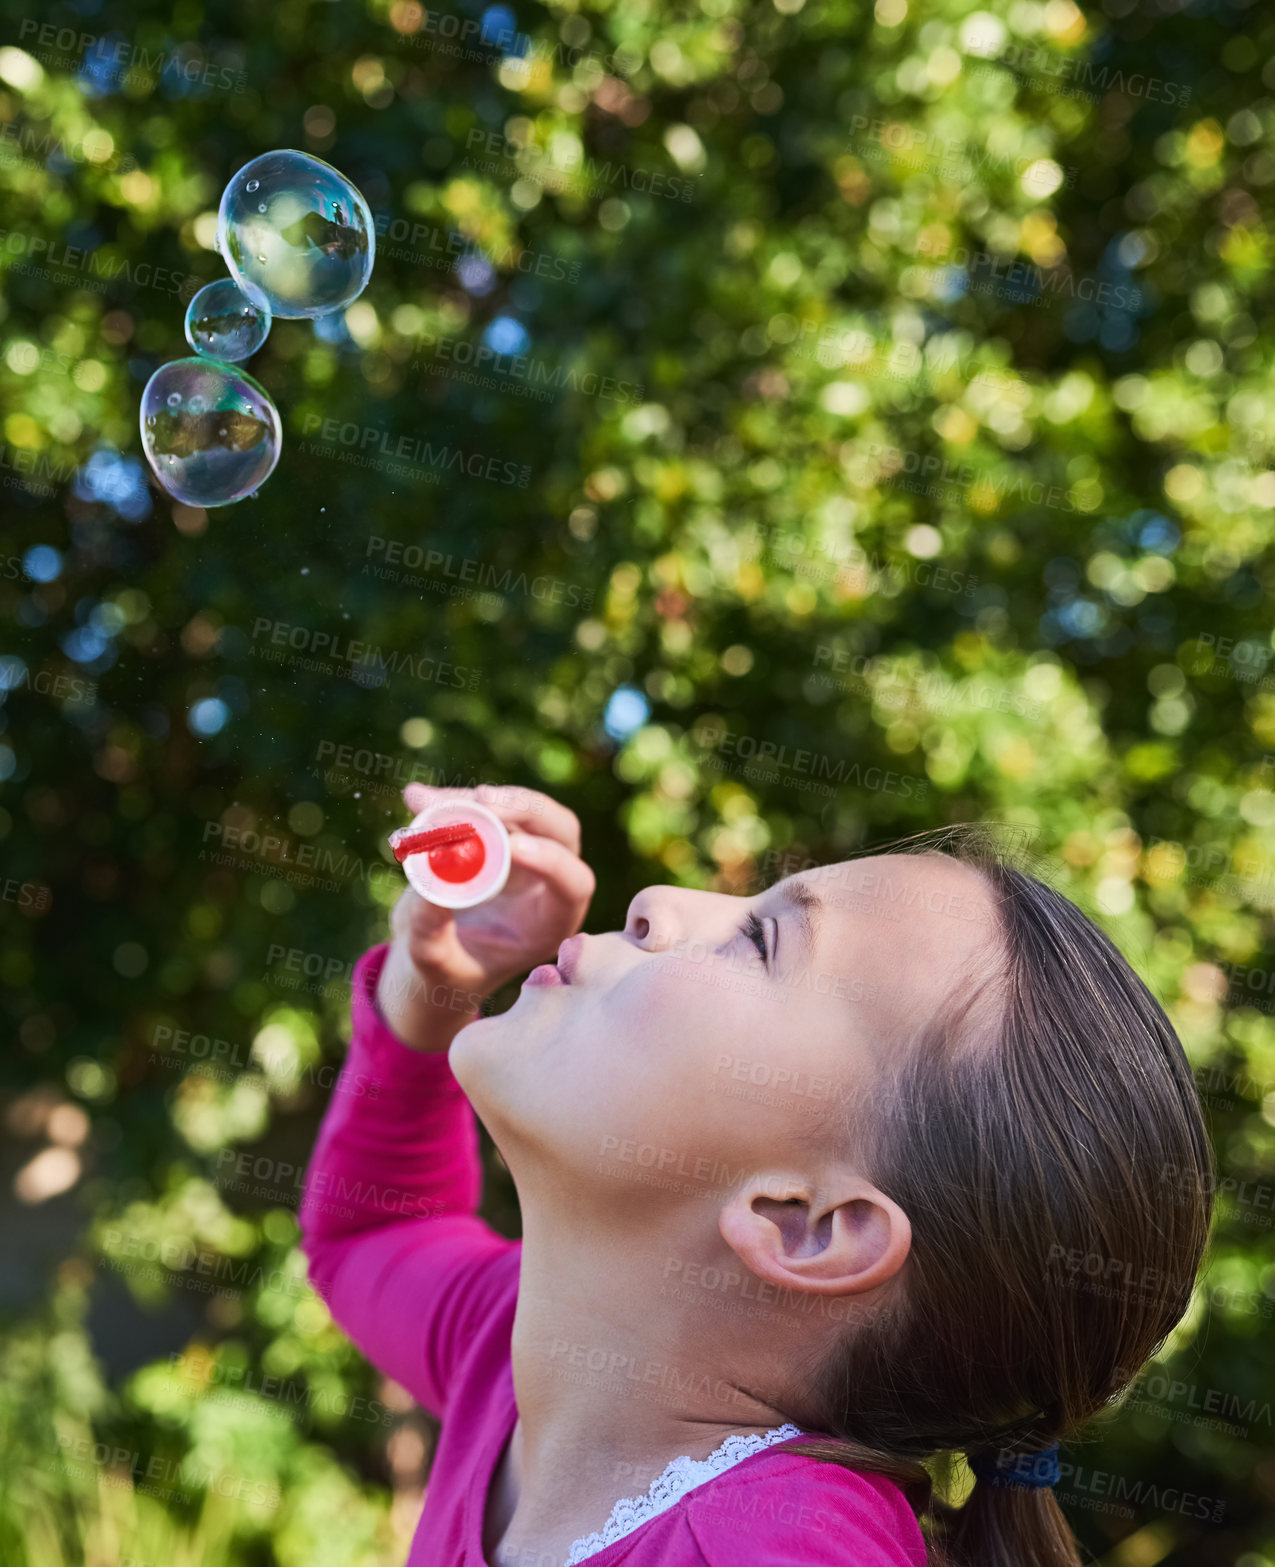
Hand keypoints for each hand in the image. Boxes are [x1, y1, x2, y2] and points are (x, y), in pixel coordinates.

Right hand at [375, 783, 594, 1050]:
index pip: (572, 883)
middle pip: (558, 830)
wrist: (433, 959)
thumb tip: (427, 887)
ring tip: (425, 803)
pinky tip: (416, 799)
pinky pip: (485, 807)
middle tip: (480, 799)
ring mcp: (528, 856)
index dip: (550, 860)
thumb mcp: (434, 963)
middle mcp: (548, 883)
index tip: (511, 848)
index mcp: (551, 923)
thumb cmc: (445, 973)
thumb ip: (431, 932)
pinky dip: (453, 801)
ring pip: (519, 810)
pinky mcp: (500, 836)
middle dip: (522, 808)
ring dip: (475, 800)